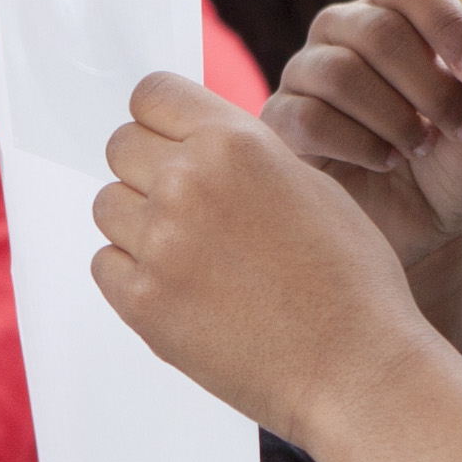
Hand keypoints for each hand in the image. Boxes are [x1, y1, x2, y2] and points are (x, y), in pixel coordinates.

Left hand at [94, 72, 461, 449]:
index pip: (151, 93)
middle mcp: (188, 181)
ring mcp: (159, 243)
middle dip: (146, 168)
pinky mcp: (141, 301)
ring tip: (193, 256)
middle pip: (120, 145)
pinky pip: (106, 264)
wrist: (356, 368)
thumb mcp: (310, 186)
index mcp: (234, 142)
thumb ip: (244, 157)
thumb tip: (193, 143)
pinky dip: (133, 275)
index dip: (159, 118)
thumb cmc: (348, 282)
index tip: (168, 140)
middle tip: (185, 208)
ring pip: (107, 205)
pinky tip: (184, 292)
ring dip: (138, 223)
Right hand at [265, 0, 461, 343]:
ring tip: (420, 146)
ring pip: (338, 71)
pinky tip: (385, 161)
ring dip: (394, 117)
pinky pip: (309, 117)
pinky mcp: (279, 120)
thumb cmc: (457, 165)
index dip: (447, 23)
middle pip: (377, 29)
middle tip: (457, 127)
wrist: (421, 232)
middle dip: (428, 85)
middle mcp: (344, 31)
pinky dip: (359, 144)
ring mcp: (305, 73)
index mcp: (398, 14)